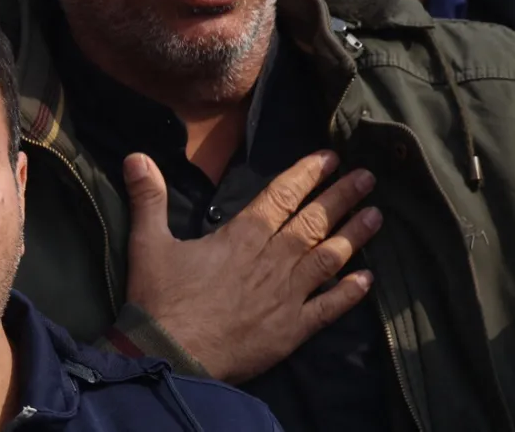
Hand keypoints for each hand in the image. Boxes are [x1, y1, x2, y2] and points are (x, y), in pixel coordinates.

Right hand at [124, 150, 381, 382]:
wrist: (165, 357)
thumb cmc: (158, 301)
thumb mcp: (147, 244)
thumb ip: (149, 199)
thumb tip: (136, 156)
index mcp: (244, 236)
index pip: (284, 195)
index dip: (309, 173)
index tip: (332, 157)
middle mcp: (274, 259)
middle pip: (316, 220)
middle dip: (344, 195)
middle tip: (369, 176)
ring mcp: (288, 294)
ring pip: (330, 256)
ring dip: (355, 235)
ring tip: (378, 215)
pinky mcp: (293, 328)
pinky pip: (330, 307)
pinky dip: (351, 292)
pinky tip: (369, 279)